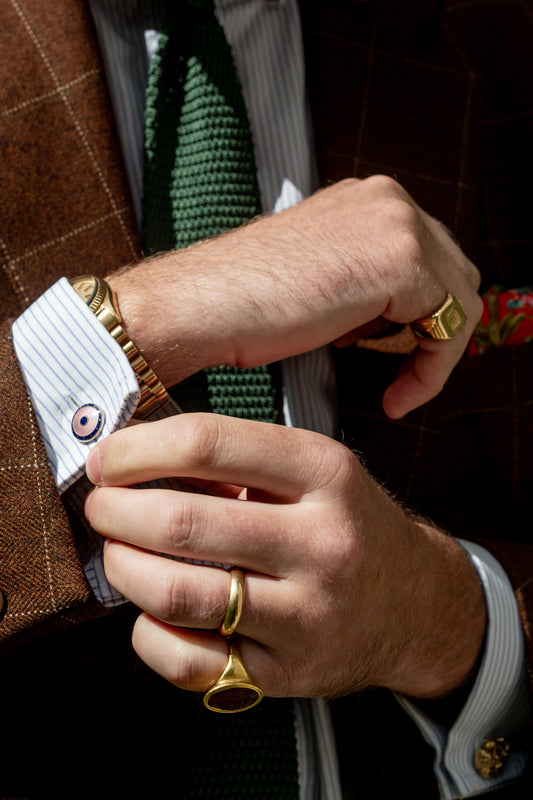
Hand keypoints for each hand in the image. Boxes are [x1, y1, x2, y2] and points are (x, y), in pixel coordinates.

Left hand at [84, 413, 485, 699]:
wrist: (414, 602)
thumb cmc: (349, 524)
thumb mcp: (314, 470)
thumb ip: (238, 459)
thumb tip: (136, 460)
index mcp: (325, 473)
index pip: (210, 442)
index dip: (138, 449)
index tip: (108, 458)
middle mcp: (322, 542)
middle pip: (184, 522)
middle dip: (117, 511)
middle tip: (101, 506)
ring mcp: (307, 613)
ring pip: (179, 594)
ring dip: (124, 569)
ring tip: (116, 554)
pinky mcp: (288, 672)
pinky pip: (190, 661)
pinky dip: (148, 634)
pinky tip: (151, 611)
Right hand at [110, 176, 481, 418]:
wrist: (202, 306)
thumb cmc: (243, 305)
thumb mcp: (316, 279)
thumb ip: (358, 278)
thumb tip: (386, 312)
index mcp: (365, 199)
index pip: (428, 257)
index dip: (417, 315)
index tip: (391, 357)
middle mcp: (388, 198)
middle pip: (454, 274)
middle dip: (429, 327)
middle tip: (393, 369)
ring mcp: (397, 223)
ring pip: (460, 300)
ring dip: (431, 352)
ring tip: (392, 386)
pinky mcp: (402, 260)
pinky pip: (452, 326)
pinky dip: (431, 372)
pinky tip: (396, 397)